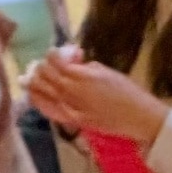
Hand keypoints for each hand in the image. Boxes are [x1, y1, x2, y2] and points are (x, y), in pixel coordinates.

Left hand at [26, 46, 168, 144]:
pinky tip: (33, 95)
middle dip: (41, 67)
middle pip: (45, 74)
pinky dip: (38, 100)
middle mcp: (72, 91)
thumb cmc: (128, 92)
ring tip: (31, 76)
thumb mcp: (107, 71)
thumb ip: (86, 67)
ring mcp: (71, 107)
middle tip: (42, 65)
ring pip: (42, 91)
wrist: (140, 118)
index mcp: (82, 76)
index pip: (55, 60)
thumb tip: (73, 63)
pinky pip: (49, 109)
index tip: (54, 52)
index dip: (52, 54)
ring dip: (35, 81)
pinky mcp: (73, 120)